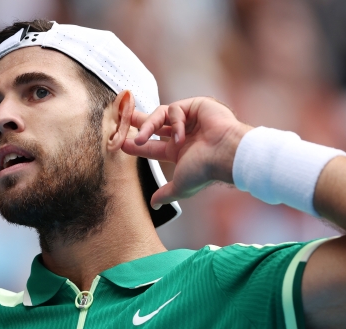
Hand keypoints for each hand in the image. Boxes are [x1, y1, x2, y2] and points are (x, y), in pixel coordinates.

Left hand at [121, 97, 251, 208]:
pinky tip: (182, 135)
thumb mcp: (180, 185)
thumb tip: (154, 205)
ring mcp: (189, 119)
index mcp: (179, 151)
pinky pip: (175, 109)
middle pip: (154, 124)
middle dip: (137, 122)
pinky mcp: (196, 106)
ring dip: (148, 126)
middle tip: (121, 118)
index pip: (152, 146)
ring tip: (141, 138)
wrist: (225, 154)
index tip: (120, 143)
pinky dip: (175, 122)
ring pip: (160, 114)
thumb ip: (165, 193)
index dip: (136, 145)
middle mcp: (183, 134)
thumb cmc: (206, 170)